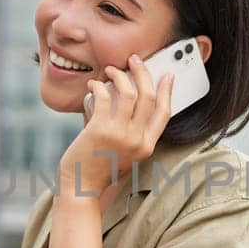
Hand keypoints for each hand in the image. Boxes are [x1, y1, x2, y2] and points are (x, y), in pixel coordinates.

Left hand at [60, 53, 174, 196]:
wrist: (81, 186)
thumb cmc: (99, 167)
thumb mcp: (124, 152)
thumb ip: (129, 129)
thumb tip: (124, 95)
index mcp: (147, 146)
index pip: (165, 112)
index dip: (167, 91)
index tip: (167, 75)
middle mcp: (138, 140)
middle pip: (149, 96)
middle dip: (143, 73)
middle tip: (134, 60)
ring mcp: (120, 135)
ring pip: (130, 92)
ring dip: (120, 75)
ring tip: (111, 69)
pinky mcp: (101, 129)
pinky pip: (104, 97)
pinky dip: (98, 86)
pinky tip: (93, 84)